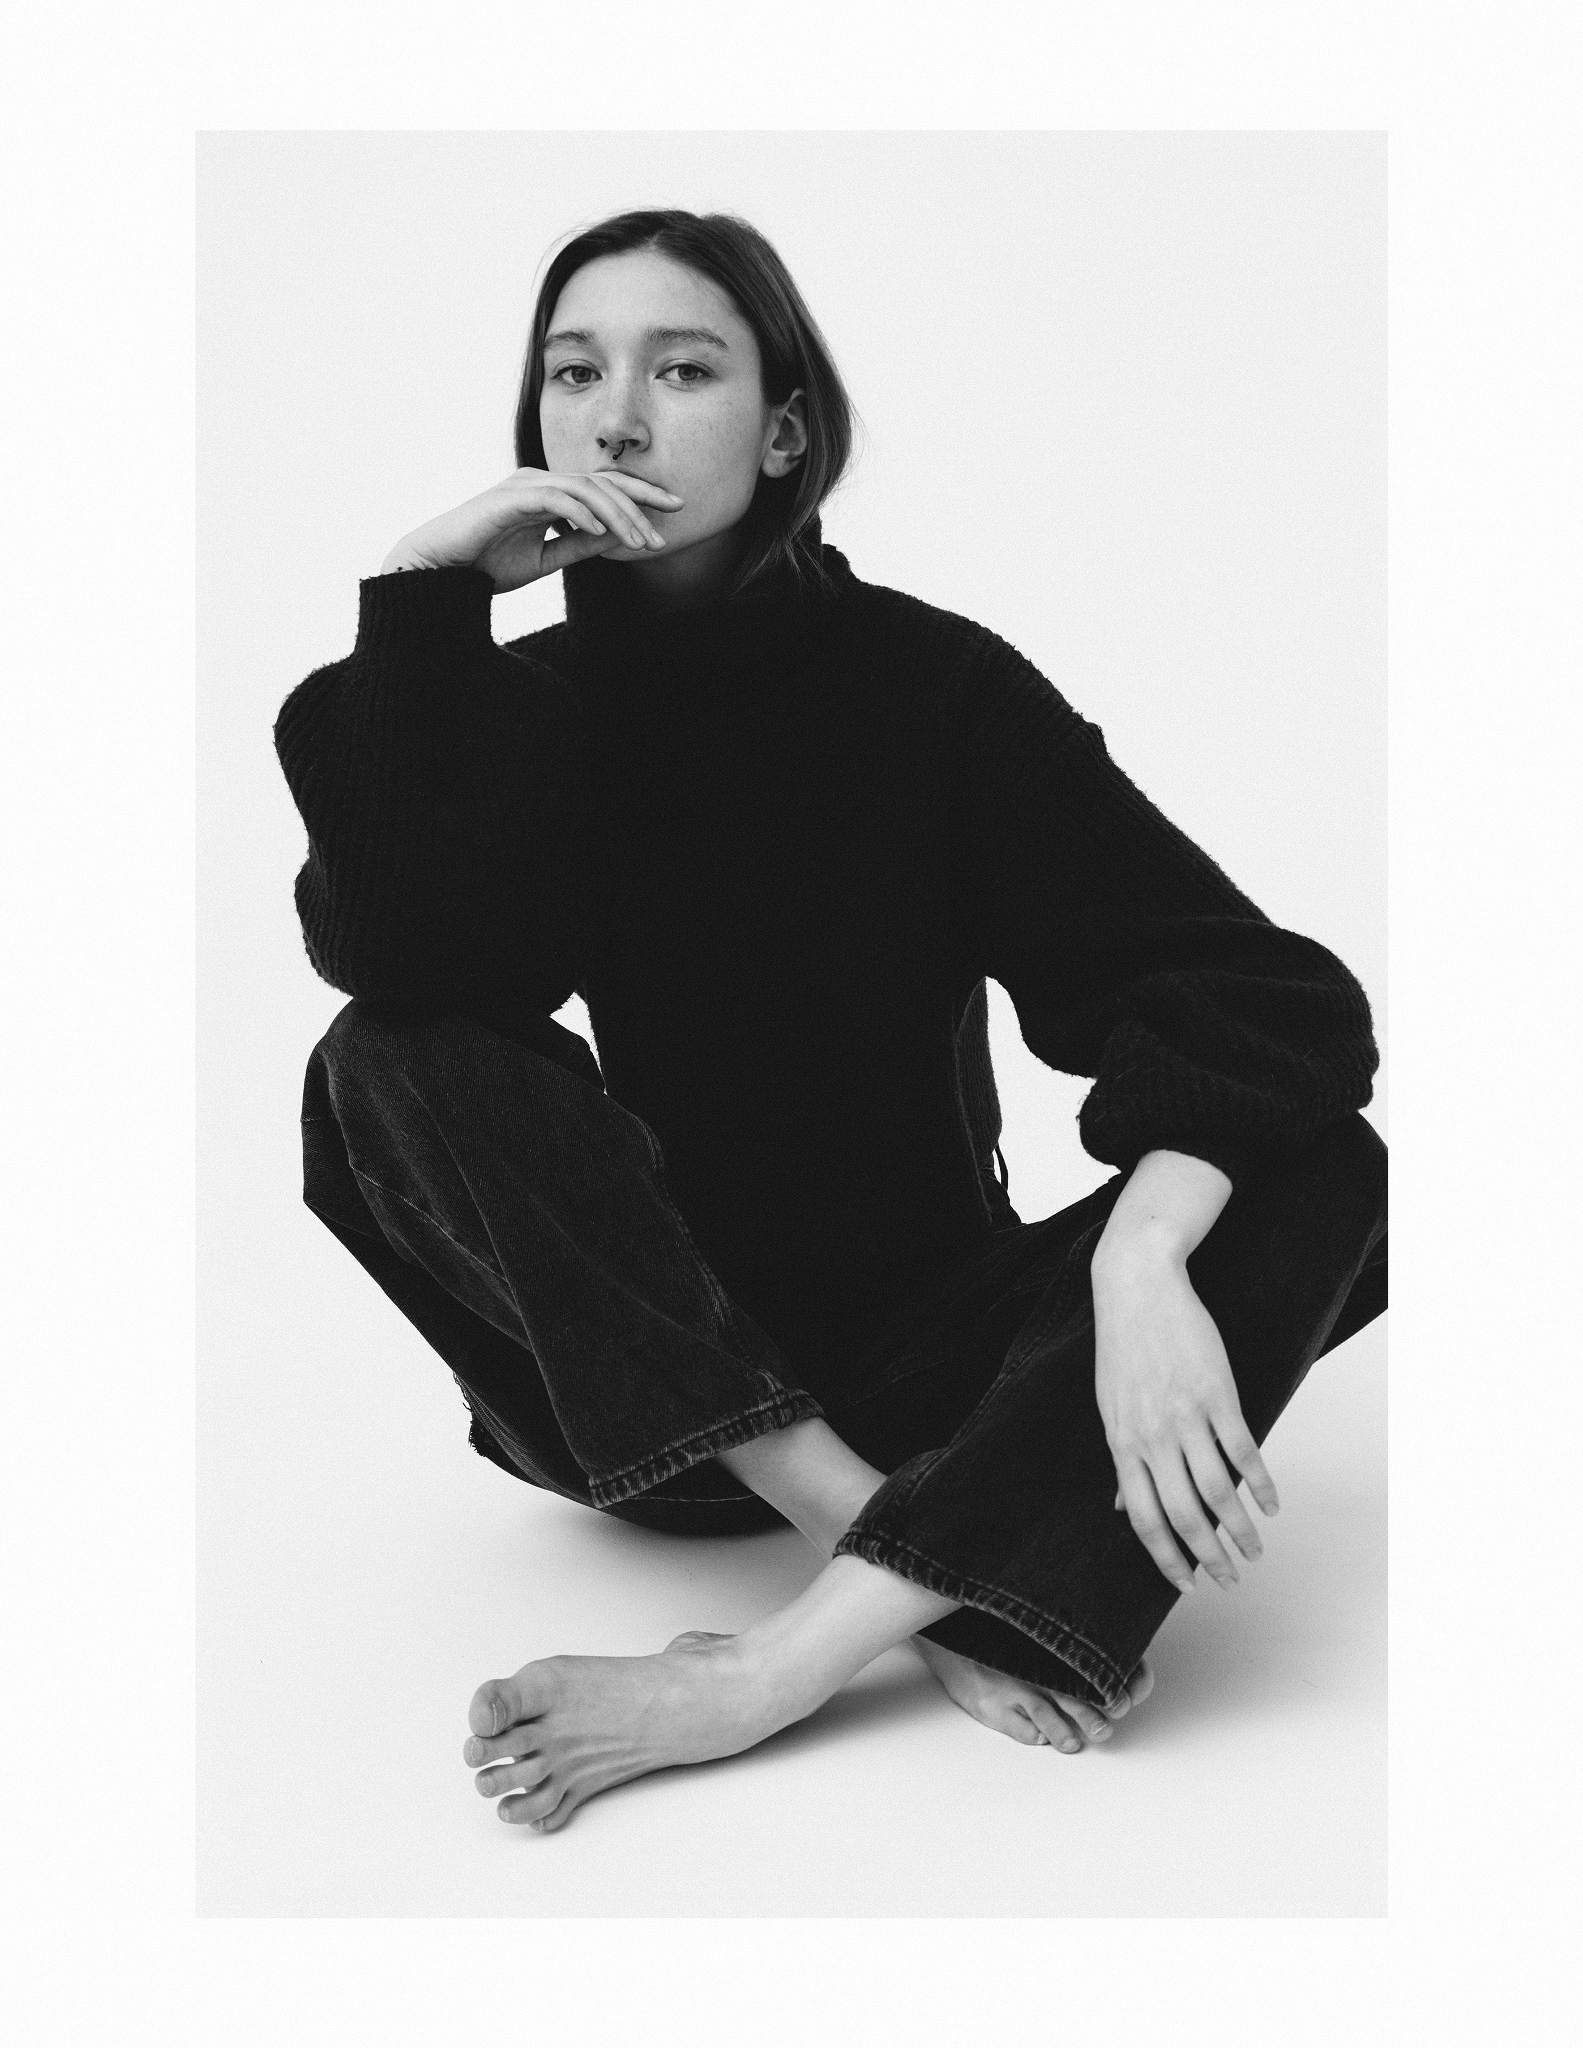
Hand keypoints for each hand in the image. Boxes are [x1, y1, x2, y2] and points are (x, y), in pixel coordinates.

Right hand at [380, 466, 684, 592]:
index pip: (603, 487)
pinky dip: (582, 513)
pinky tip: (601, 531)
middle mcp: (540, 481)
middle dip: (641, 498)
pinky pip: (557, 498)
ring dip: (619, 514)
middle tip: (673, 515)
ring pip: (585, 488)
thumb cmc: (486, 566)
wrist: (438, 572)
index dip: (640, 496)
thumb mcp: (546, 560)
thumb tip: (618, 538)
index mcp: (549, 493)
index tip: (673, 511)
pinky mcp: (510, 497)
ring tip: (641, 541)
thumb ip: (580, 546)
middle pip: (602, 480)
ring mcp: (525, 486)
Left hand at [1091, 1242, 1278, 1594]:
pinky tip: (1271, 1505)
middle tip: (1231, 1580)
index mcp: (1122, 1443)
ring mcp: (1185, 1415)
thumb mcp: (1110, 1408)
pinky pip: (1242, 1450)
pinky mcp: (1217, 1393)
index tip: (1187, 1585)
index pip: (1143, 1518)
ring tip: (1255, 1551)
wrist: (1138, 1287)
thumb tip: (1120, 1507)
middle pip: (1184, 1514)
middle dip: (1209, 1556)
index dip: (1166, 1557)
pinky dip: (1260, 1483)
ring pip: (1217, 1489)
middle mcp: (1152, 1436)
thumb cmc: (1124, 1349)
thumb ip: (1122, 1460)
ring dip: (1239, 1528)